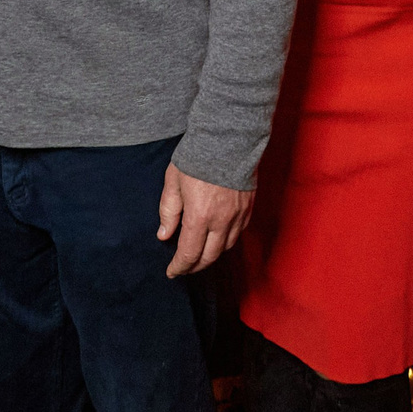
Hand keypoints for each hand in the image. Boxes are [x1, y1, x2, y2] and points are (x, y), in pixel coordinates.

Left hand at [158, 163, 253, 277]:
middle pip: (209, 257)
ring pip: (225, 248)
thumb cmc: (197, 158)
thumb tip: (164, 235)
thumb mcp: (173, 182)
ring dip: (211, 256)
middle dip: (194, 267)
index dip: (179, 267)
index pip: (189, 253)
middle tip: (184, 268)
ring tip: (199, 255)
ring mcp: (237, 216)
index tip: (171, 272)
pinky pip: (238, 234)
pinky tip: (217, 239)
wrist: (228, 139)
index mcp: (199, 217)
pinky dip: (226, 242)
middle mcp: (221, 221)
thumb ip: (168, 211)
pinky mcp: (248, 208)